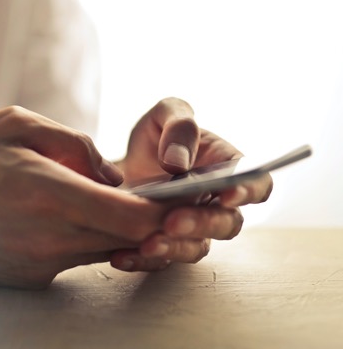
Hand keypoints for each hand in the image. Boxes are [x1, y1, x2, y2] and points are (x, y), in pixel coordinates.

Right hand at [0, 106, 177, 288]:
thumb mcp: (18, 125)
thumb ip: (76, 144)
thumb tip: (112, 175)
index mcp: (52, 194)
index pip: (134, 217)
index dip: (164, 211)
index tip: (176, 199)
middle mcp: (53, 237)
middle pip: (129, 239)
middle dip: (149, 220)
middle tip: (153, 198)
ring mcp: (44, 264)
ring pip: (107, 250)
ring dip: (119, 229)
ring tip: (106, 202)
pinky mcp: (34, 278)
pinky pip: (79, 258)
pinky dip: (88, 239)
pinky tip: (69, 218)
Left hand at [111, 98, 272, 271]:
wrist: (122, 164)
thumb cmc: (156, 137)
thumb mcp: (165, 115)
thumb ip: (179, 126)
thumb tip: (178, 163)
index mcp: (226, 168)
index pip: (255, 183)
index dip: (248, 191)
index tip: (227, 195)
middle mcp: (214, 203)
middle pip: (227, 223)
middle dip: (202, 224)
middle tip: (172, 220)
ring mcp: (192, 228)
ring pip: (197, 248)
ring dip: (175, 248)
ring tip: (147, 244)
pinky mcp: (166, 244)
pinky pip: (161, 260)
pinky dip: (142, 260)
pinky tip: (121, 255)